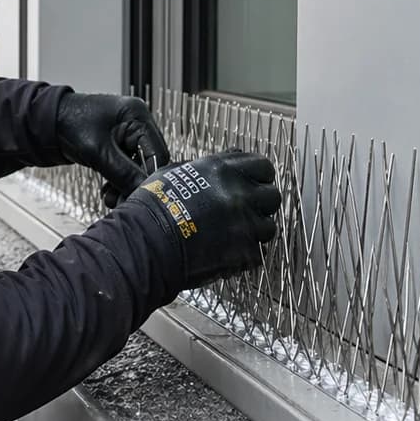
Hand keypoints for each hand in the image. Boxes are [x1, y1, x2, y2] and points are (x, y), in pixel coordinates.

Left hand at [55, 93, 172, 206]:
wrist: (45, 122)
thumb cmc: (67, 122)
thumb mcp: (97, 151)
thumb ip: (123, 173)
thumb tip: (142, 192)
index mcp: (137, 116)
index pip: (158, 154)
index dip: (152, 178)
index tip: (145, 197)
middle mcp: (136, 123)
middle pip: (149, 162)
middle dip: (136, 183)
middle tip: (125, 201)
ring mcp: (127, 134)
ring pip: (136, 168)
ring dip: (125, 185)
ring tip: (111, 198)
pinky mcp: (117, 145)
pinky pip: (126, 167)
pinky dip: (118, 181)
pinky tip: (107, 191)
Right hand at [127, 150, 280, 290]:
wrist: (147, 243)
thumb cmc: (153, 208)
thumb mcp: (174, 172)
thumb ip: (204, 169)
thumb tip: (217, 166)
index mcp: (223, 170)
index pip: (263, 166)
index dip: (258, 176)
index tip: (252, 183)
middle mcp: (238, 193)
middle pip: (272, 196)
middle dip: (261, 203)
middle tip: (246, 210)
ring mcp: (244, 224)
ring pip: (268, 227)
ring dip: (254, 230)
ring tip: (233, 234)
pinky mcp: (243, 252)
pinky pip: (255, 253)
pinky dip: (243, 254)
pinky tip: (225, 251)